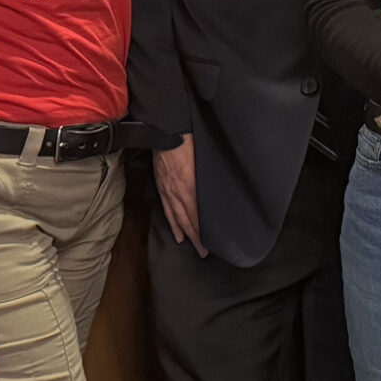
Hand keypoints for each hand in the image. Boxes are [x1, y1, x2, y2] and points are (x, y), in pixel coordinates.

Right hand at [154, 136, 204, 257]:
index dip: (204, 230)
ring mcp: (168, 190)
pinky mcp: (161, 186)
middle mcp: (177, 192)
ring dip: (185, 234)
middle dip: (196, 238)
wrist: (166, 129)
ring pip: (177, 217)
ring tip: (192, 246)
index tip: (213, 242)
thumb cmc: (188, 140)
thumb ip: (209, 178)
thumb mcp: (204, 159)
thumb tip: (219, 192)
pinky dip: (172, 222)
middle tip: (204, 252)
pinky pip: (166, 209)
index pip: (198, 214)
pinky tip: (177, 232)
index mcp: (190, 185)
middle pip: (188, 220)